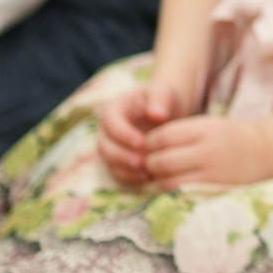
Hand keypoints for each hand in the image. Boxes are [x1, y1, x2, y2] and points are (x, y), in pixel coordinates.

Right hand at [98, 62, 203, 186]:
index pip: (111, 124)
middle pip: (105, 146)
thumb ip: (160, 99)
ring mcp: (110, 148)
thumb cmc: (164, 100)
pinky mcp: (118, 162)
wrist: (167, 113)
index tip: (143, 143)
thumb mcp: (163, 93)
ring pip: (109, 163)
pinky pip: (119, 174)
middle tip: (143, 163)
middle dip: (123, 156)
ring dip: (127, 170)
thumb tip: (156, 114)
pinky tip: (149, 179)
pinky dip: (131, 179)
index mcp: (113, 110)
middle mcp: (107, 131)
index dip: (124, 135)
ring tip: (148, 173)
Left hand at [132, 113, 272, 190]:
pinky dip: (171, 191)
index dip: (149, 143)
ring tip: (159, 176)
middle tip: (149, 164)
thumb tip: (149, 146)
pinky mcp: (215, 189)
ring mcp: (211, 172)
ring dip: (158, 180)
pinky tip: (172, 186)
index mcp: (203, 128)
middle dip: (149, 163)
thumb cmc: (235, 136)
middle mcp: (206, 150)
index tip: (149, 147)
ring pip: (168, 180)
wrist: (269, 150)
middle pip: (161, 160)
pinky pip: (182, 193)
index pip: (162, 136)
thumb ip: (182, 133)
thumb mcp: (210, 124)